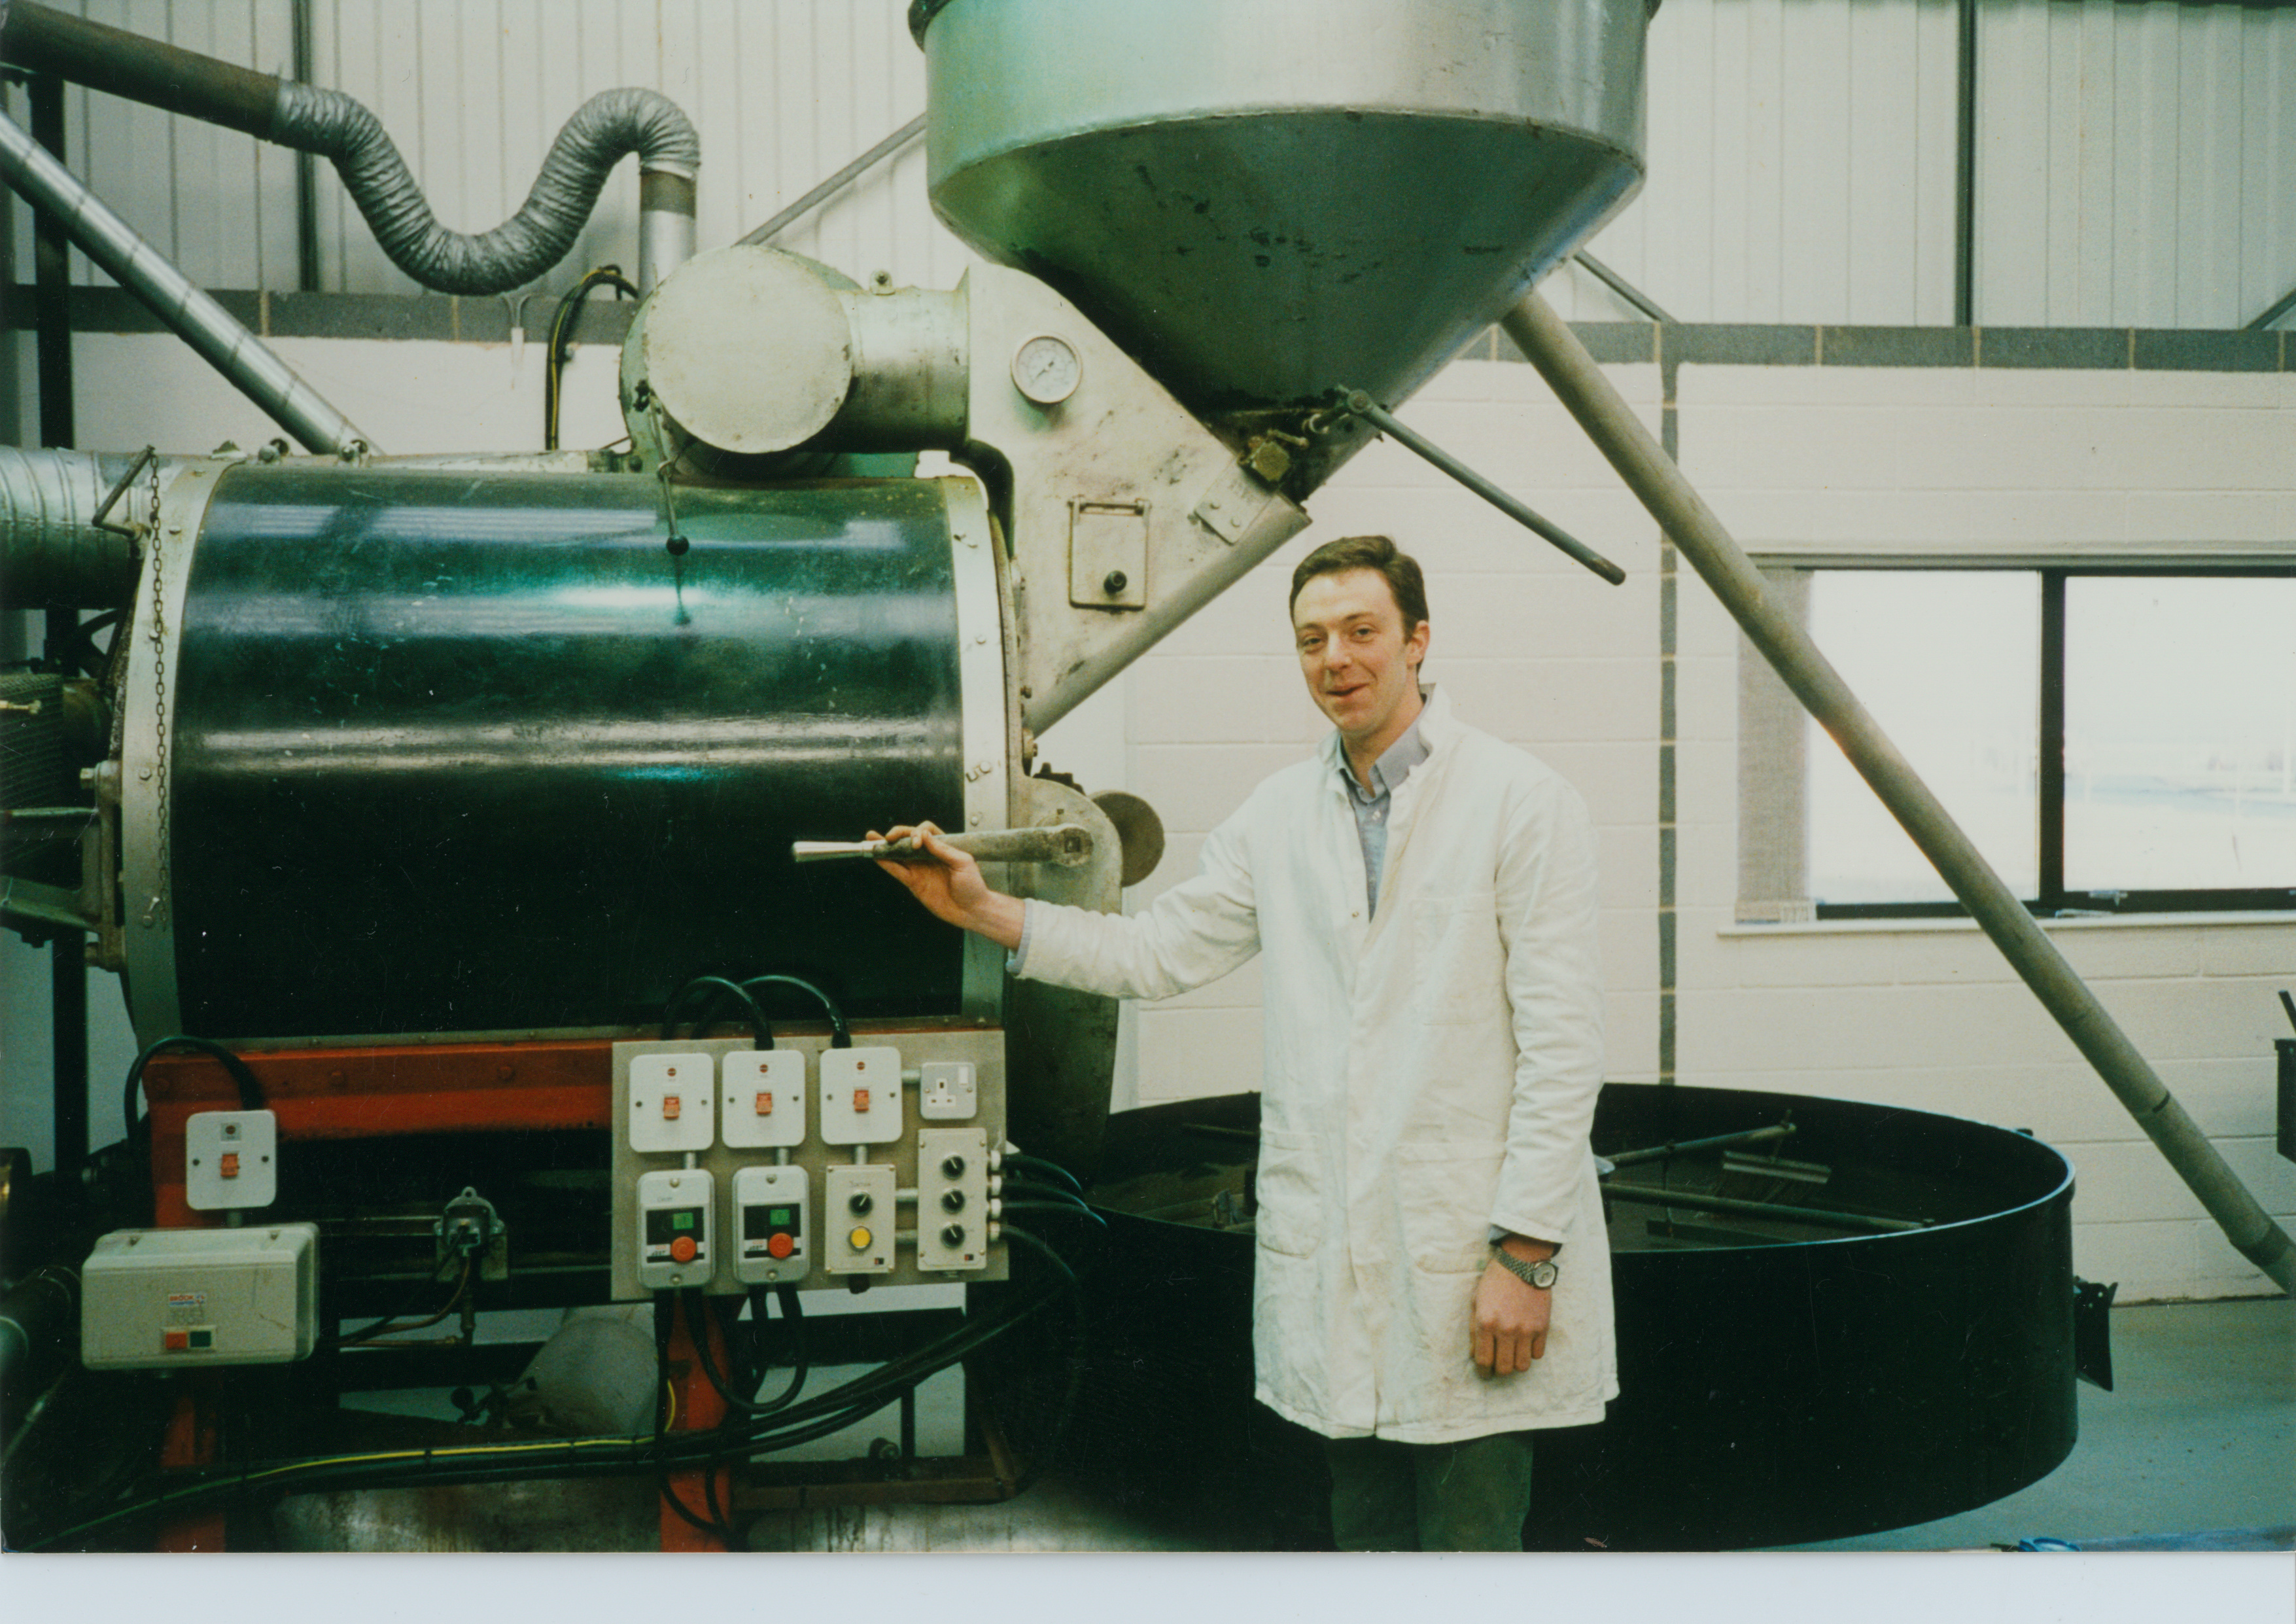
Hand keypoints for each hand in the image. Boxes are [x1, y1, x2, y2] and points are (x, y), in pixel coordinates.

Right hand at [869, 822, 1025, 949]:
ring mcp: (920, 869)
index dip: (918, 832)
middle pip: (908, 839)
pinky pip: (897, 871)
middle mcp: (929, 856)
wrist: (972, 910)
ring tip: (871, 838)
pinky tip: (876, 856)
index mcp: (943, 847)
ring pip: (899, 854)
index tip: (918, 842)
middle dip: (897, 834)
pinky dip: (886, 864)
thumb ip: (942, 849)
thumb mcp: (963, 863)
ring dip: (885, 846)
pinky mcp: (914, 883)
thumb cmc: (973, 886)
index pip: (926, 831)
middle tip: (888, 836)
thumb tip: (924, 835)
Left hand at [1471, 1251, 1551, 1375]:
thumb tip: (1474, 1354)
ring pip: (1522, 1366)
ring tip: (1513, 1355)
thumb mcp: (1476, 1302)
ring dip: (1516, 1364)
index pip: (1484, 1361)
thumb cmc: (1494, 1282)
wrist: (1521, 1263)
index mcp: (1486, 1323)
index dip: (1483, 1372)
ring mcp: (1526, 1330)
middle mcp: (1506, 1330)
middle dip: (1499, 1371)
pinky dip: (1531, 1353)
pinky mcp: (1542, 1327)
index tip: (1485, 1373)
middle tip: (1499, 1365)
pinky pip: (1538, 1354)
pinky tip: (1526, 1344)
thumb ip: (1474, 1330)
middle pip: (1504, 1368)